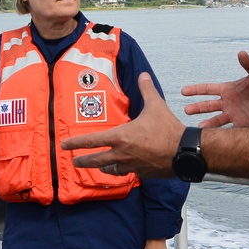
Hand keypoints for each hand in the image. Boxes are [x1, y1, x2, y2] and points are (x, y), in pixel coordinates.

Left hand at [61, 72, 183, 177]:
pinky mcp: (142, 173)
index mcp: (121, 137)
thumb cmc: (168, 129)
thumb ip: (146, 89)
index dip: (76, 143)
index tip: (64, 145)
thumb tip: (143, 74)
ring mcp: (132, 166)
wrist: (185, 152)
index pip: (92, 141)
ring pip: (111, 170)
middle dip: (83, 161)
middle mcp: (122, 154)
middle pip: (96, 160)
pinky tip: (123, 169)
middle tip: (74, 162)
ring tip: (99, 167)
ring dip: (103, 168)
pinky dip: (123, 171)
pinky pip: (128, 173)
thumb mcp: (155, 105)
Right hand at [182, 51, 248, 127]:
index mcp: (228, 89)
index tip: (183, 91)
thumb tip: (241, 52)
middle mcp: (227, 102)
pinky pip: (228, 130)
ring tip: (199, 127)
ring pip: (215, 119)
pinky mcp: (241, 124)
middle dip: (197, 107)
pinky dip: (220, 133)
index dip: (196, 90)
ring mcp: (233, 114)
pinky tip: (214, 137)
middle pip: (208, 105)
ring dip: (207, 123)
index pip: (208, 89)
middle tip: (186, 110)